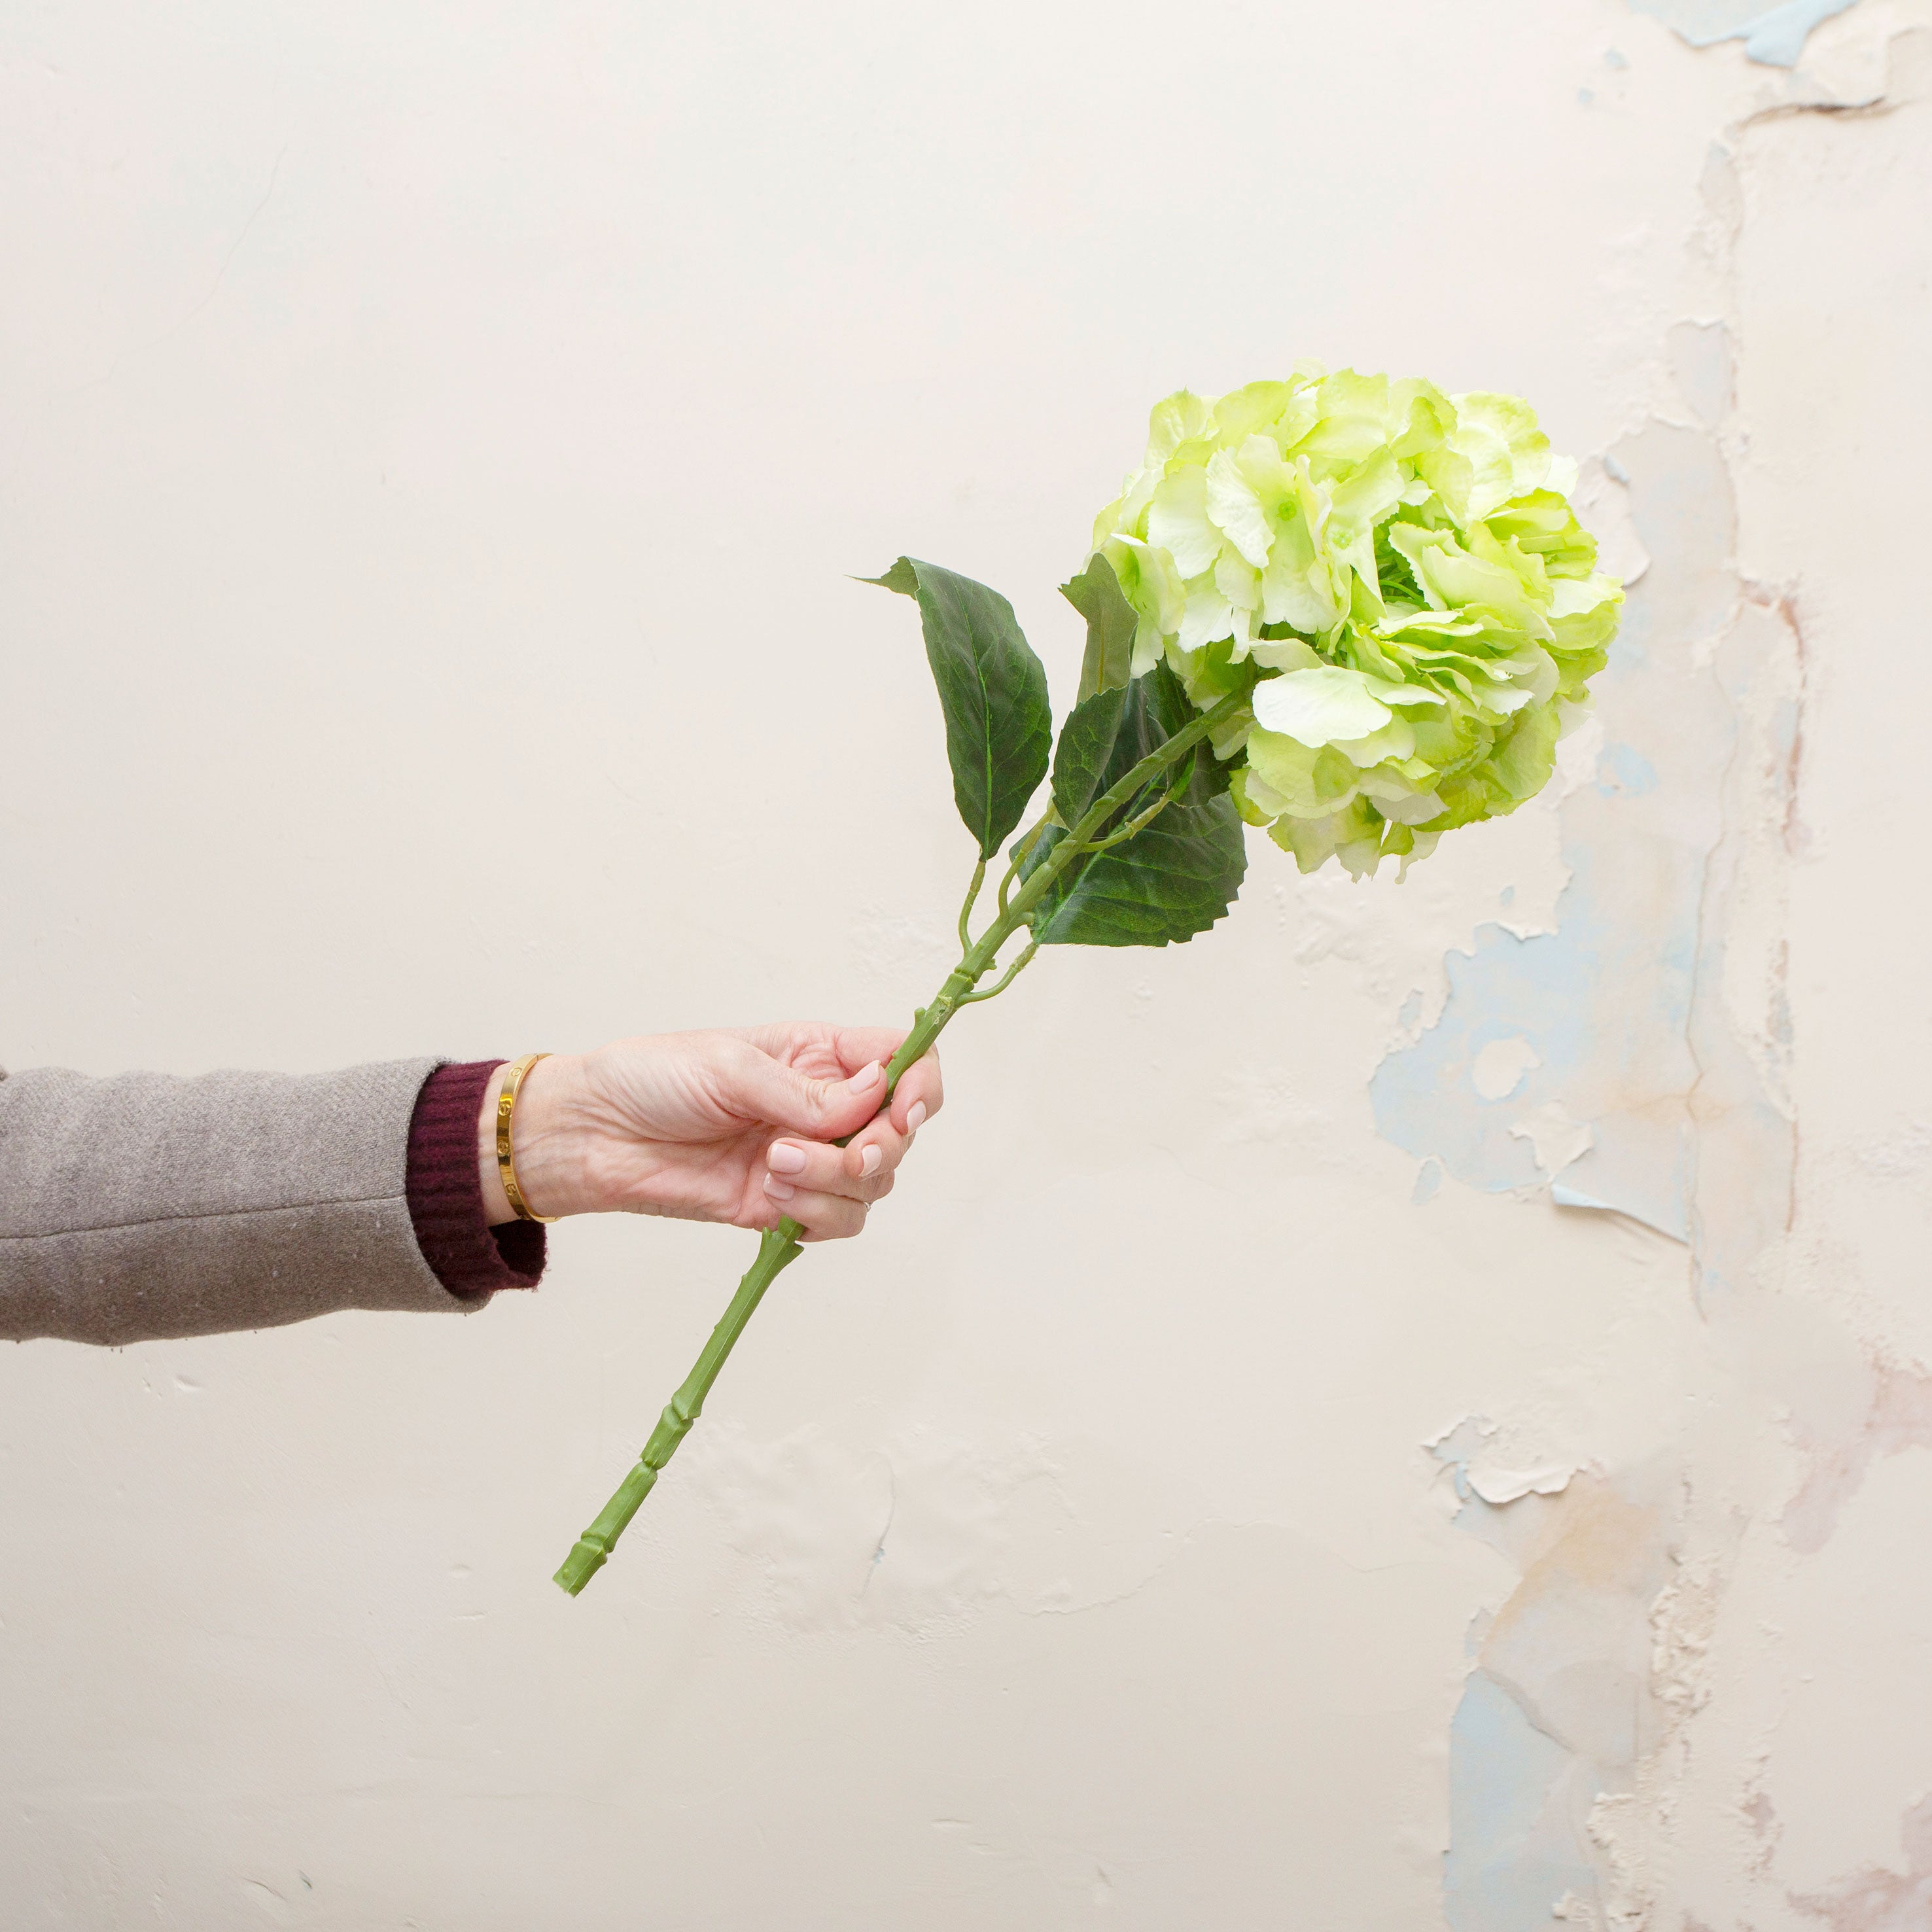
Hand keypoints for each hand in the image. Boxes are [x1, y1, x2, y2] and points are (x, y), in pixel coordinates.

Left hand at [474, 1026, 942, 1241]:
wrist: (594, 1134)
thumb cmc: (651, 1078)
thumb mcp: (731, 1067)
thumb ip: (807, 1091)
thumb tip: (877, 1094)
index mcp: (818, 1054)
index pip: (903, 1060)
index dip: (920, 1083)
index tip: (903, 1108)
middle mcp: (823, 1106)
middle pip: (899, 1131)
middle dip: (879, 1147)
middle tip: (839, 1152)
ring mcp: (807, 1158)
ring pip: (873, 1184)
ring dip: (836, 1182)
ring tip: (775, 1165)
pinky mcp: (783, 1205)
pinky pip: (837, 1222)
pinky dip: (817, 1214)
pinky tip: (771, 1191)